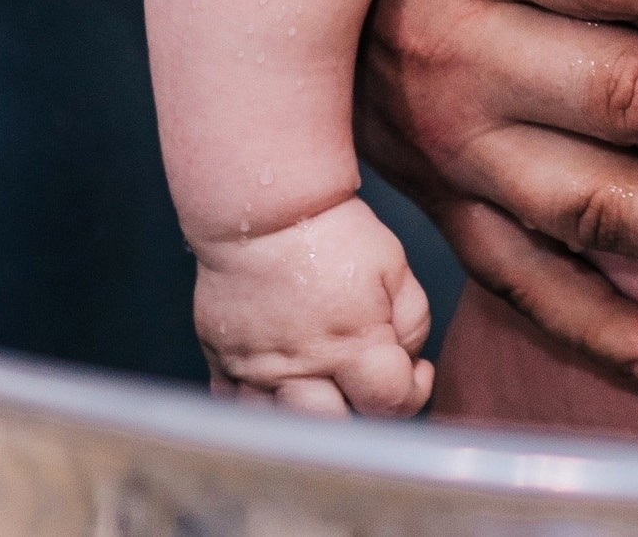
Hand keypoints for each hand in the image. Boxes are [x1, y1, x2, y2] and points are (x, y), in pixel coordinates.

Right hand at [195, 197, 436, 418]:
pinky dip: (261, 408)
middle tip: (370, 383)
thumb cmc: (335, 233)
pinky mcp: (223, 361)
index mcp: (352, 343)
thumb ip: (411, 323)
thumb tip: (407, 362)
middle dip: (363, 413)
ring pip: (284, 427)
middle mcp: (301, 367)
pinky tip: (282, 388)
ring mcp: (257, 369)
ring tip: (327, 388)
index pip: (390, 402)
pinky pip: (237, 408)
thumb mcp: (395, 269)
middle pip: (336, 428)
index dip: (413, 391)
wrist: (266, 208)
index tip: (414, 371)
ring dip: (310, 417)